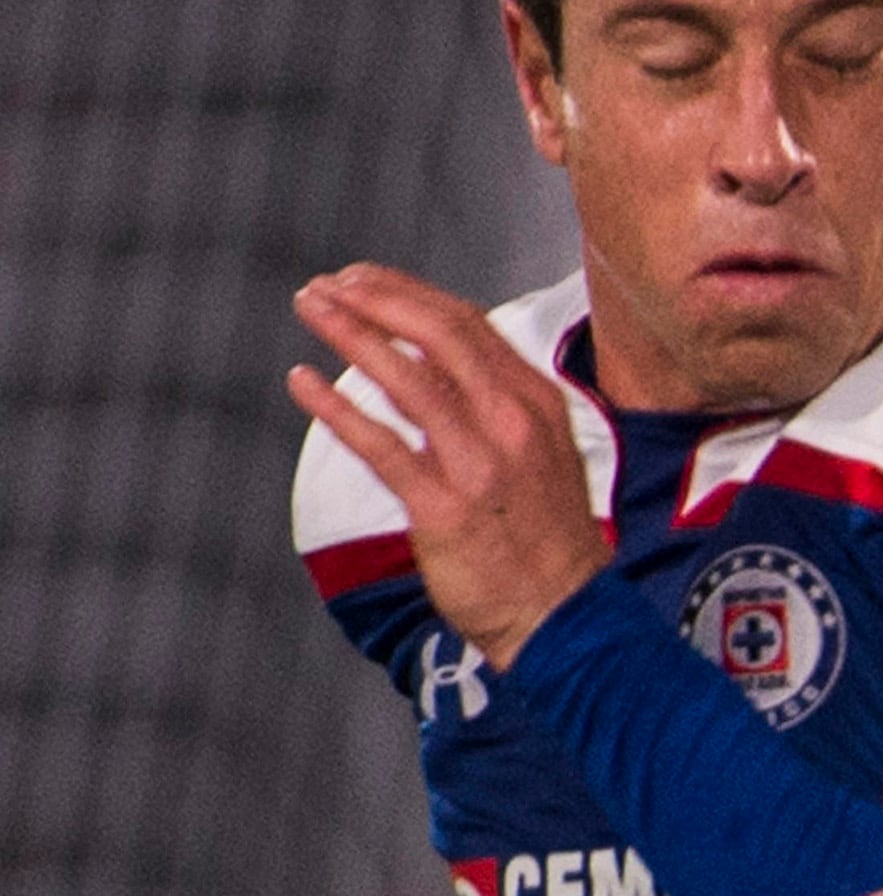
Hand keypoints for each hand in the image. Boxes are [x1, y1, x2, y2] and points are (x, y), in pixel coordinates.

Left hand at [288, 264, 604, 668]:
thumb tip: (431, 365)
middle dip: (376, 298)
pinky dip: (337, 409)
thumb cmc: (548, 540)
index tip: (364, 280)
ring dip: (351, 333)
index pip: (469, 325)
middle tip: (328, 285)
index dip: (408, 294)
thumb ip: (494, 406)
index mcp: (537, 404)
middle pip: (438, 335)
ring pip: (407, 378)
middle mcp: (512, 423)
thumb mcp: (543, 453)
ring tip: (309, 308)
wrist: (566, 615)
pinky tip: (303, 383)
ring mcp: (479, 464)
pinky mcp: (443, 508)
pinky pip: (380, 446)